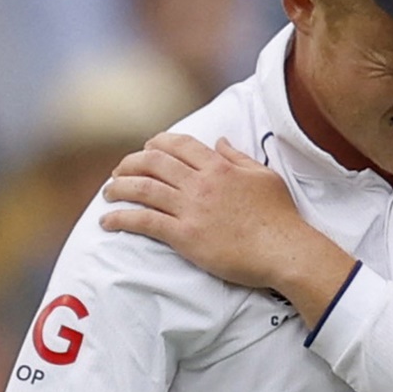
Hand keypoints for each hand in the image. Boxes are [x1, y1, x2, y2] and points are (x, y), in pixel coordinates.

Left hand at [100, 133, 354, 324]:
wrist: (284, 250)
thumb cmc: (280, 216)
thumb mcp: (264, 177)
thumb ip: (238, 157)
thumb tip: (219, 141)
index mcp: (220, 167)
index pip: (178, 145)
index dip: (156, 144)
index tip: (145, 150)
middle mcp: (201, 183)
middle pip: (153, 163)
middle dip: (130, 164)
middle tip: (119, 172)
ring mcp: (191, 209)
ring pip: (143, 189)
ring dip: (119, 188)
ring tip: (108, 193)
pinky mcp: (185, 236)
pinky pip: (145, 222)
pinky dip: (122, 219)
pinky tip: (108, 222)